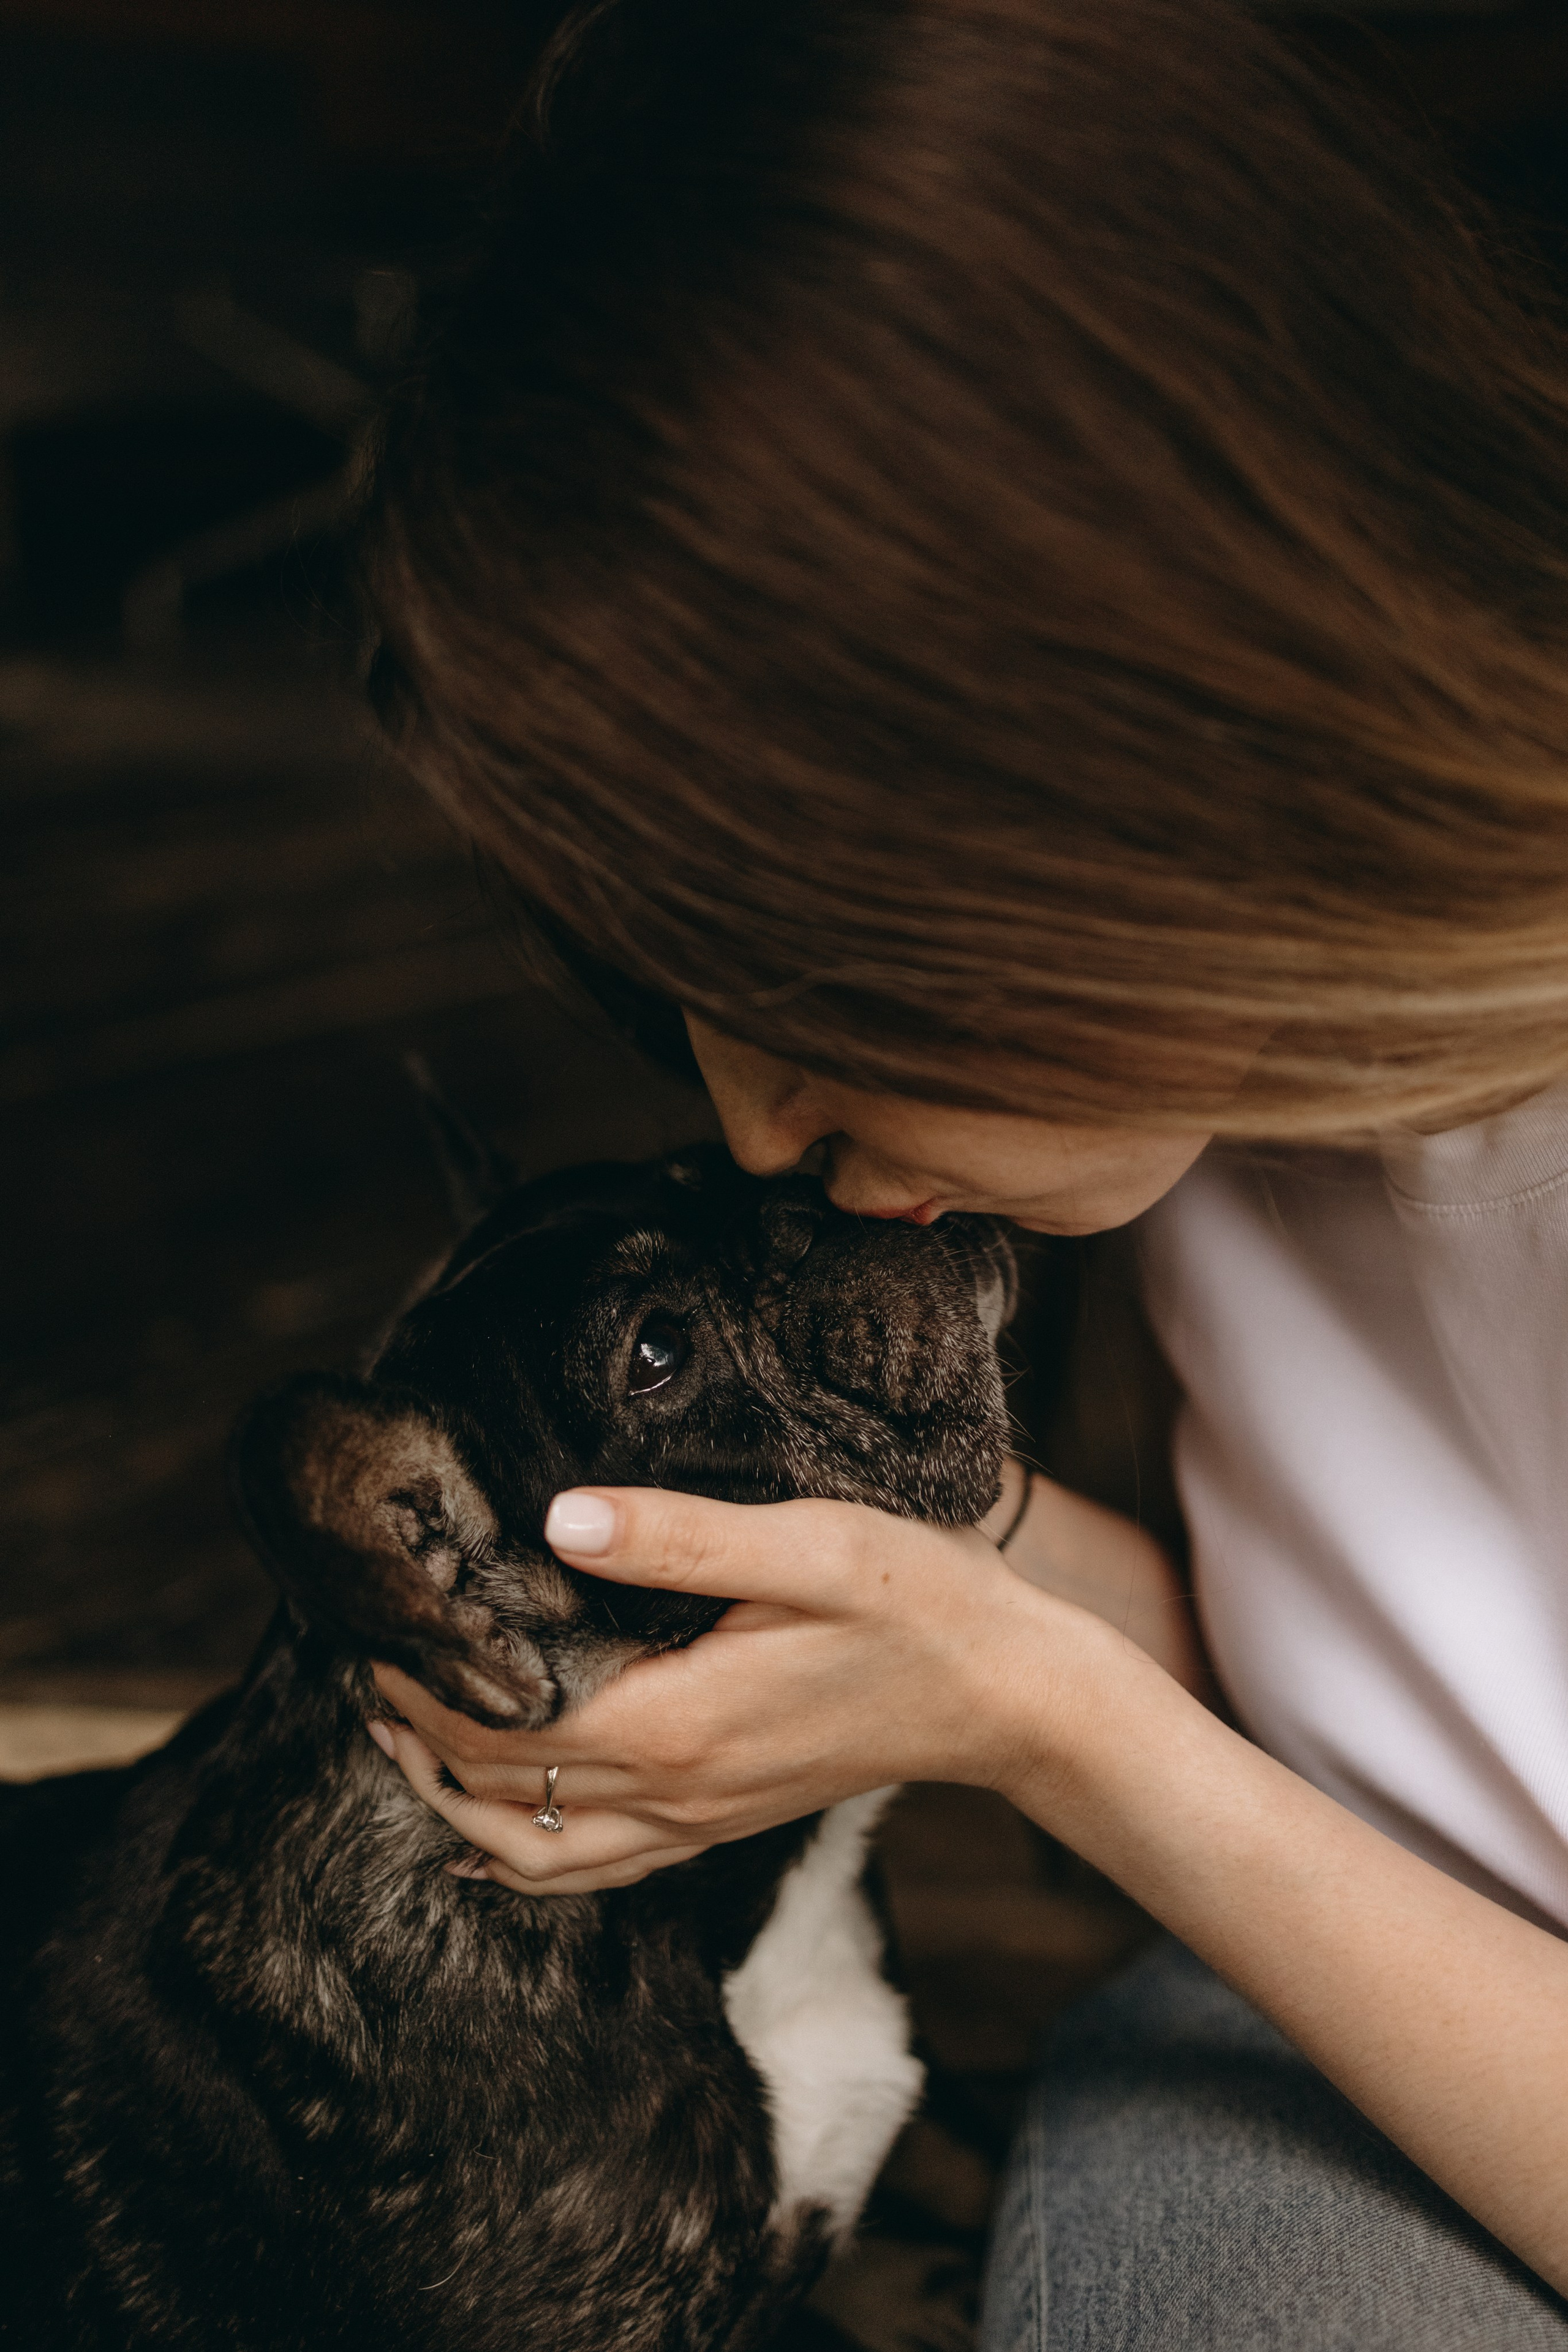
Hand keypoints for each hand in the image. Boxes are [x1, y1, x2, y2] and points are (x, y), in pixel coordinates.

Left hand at [370, 1485, 1071, 1894]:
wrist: (1009, 1696)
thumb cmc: (919, 1604)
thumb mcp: (810, 1545)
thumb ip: (681, 1536)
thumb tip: (556, 1518)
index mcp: (677, 1724)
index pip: (502, 1726)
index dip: (421, 1688)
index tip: (372, 1631)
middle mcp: (674, 1792)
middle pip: (496, 1798)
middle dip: (414, 1741)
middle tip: (365, 1672)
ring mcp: (697, 1821)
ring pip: (532, 1856)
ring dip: (455, 1803)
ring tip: (405, 1737)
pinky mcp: (719, 1824)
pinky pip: (592, 1870)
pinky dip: (521, 1857)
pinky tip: (491, 1826)